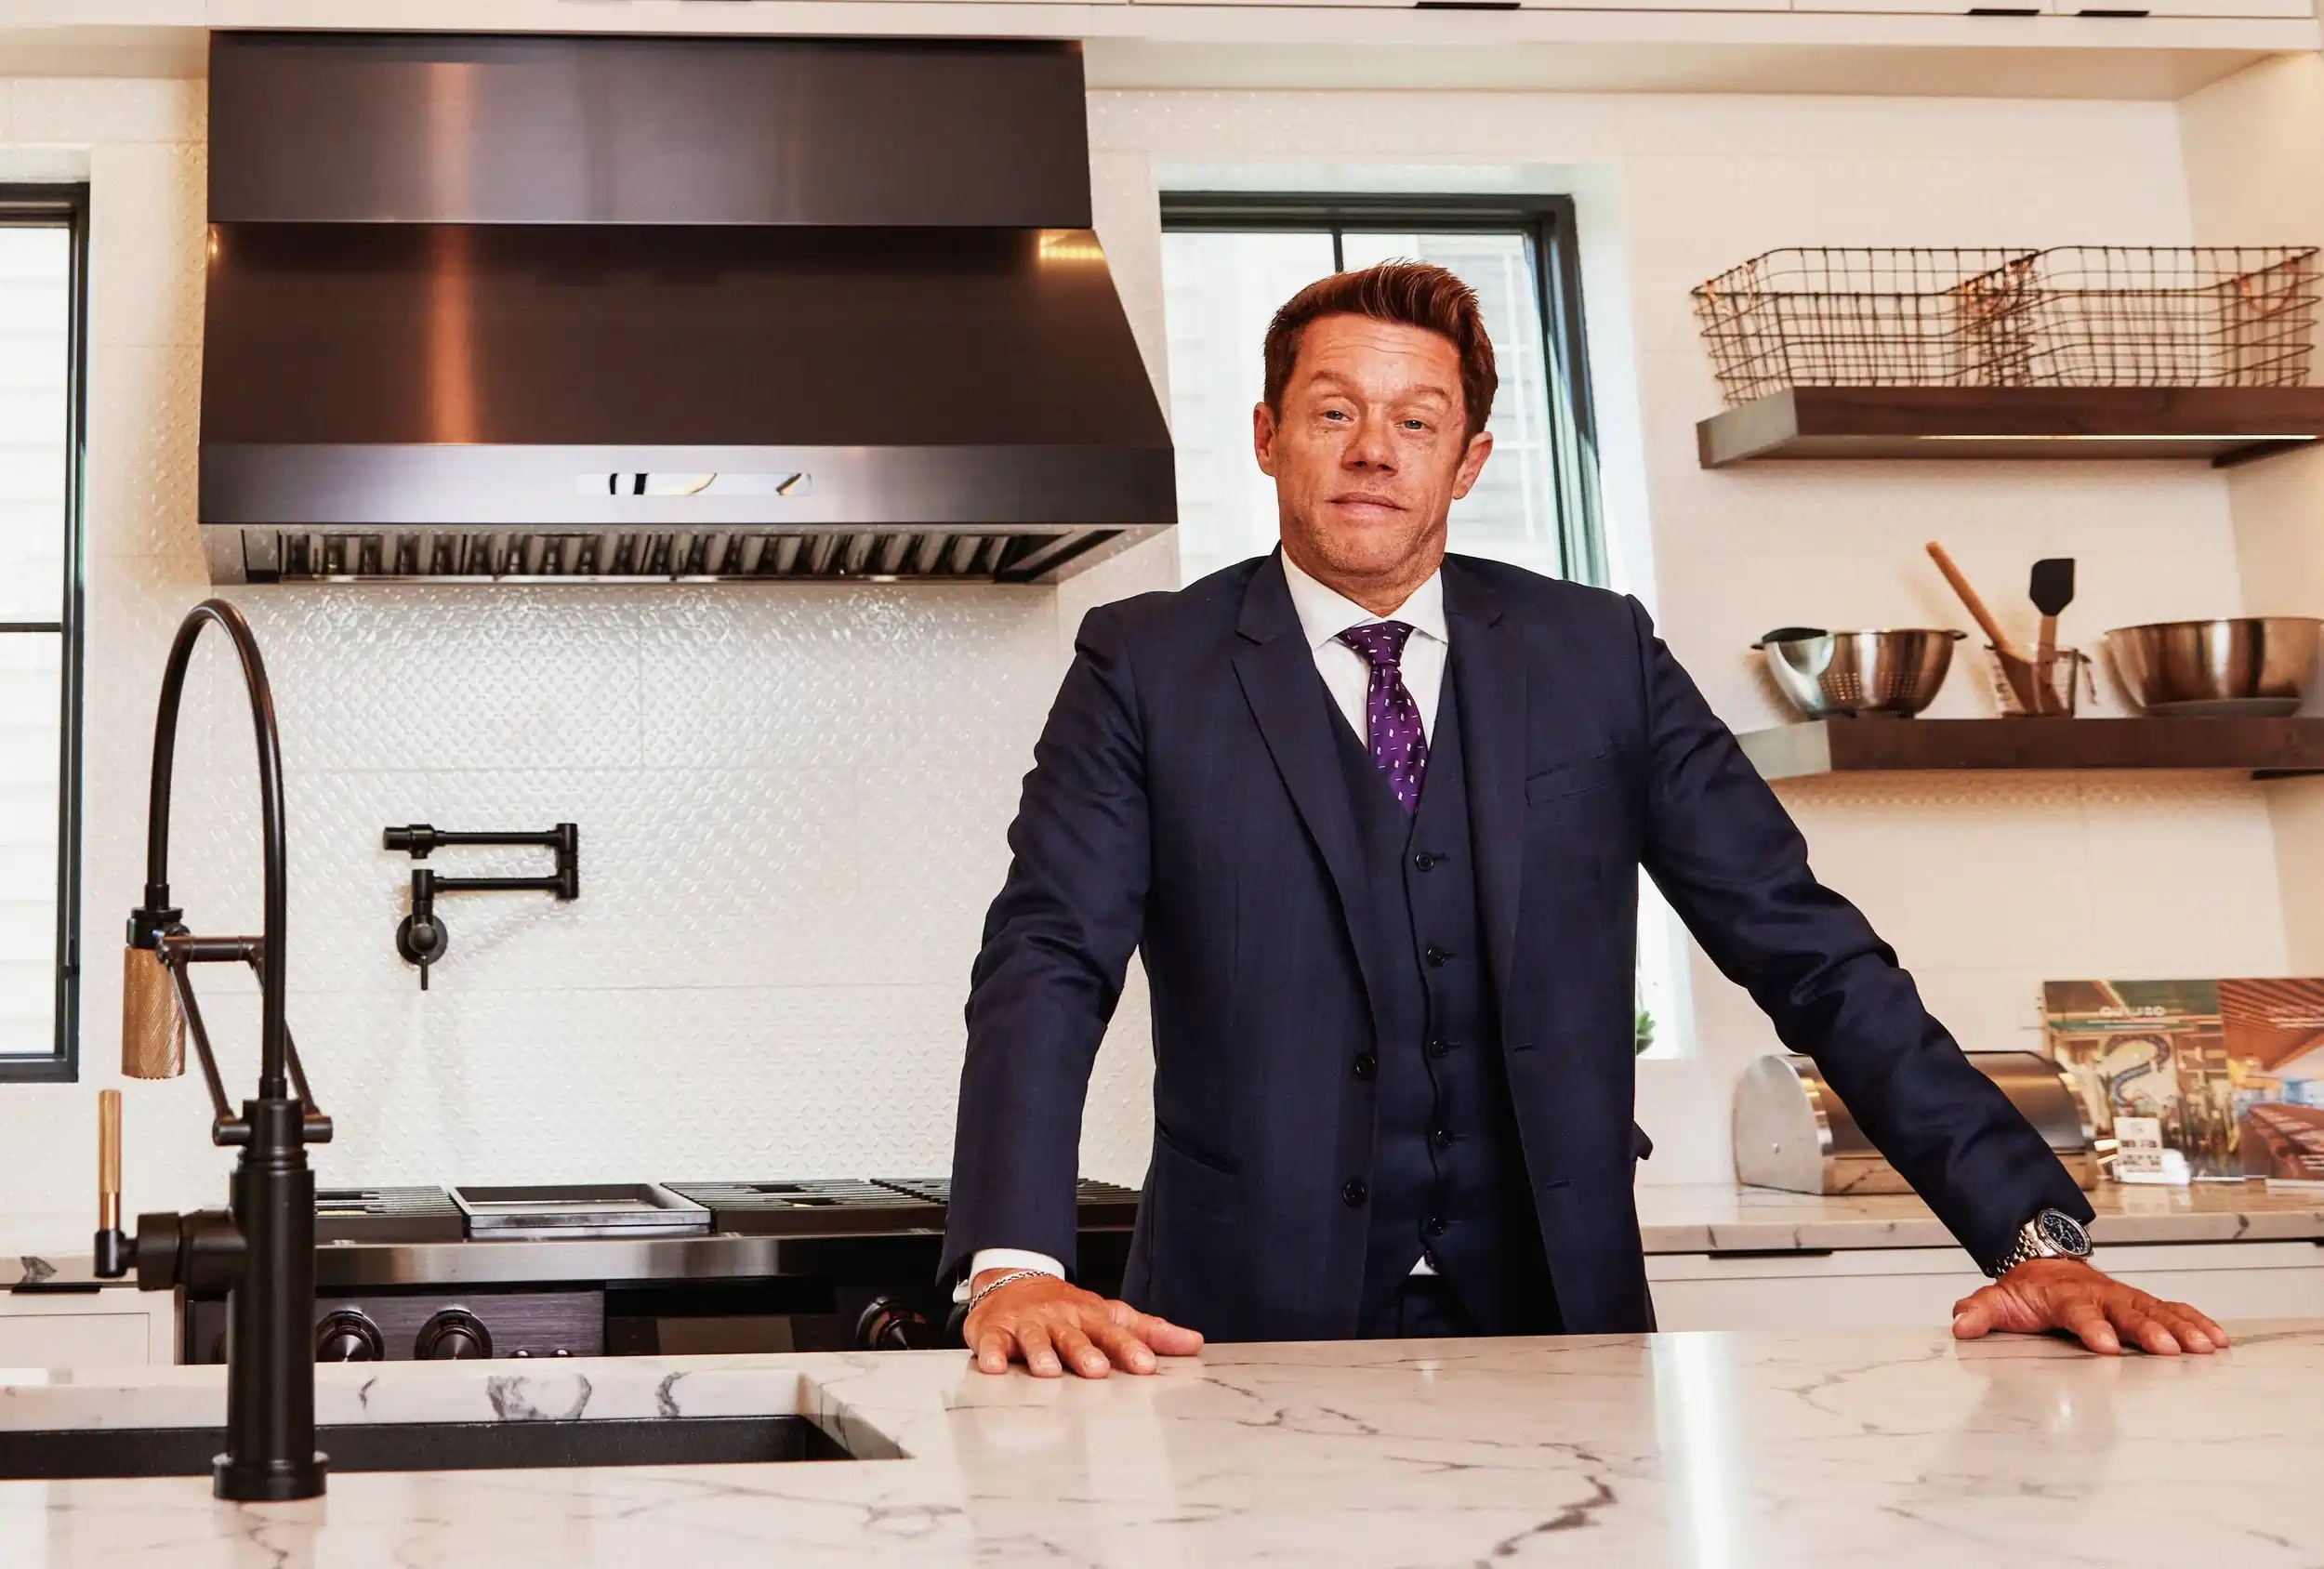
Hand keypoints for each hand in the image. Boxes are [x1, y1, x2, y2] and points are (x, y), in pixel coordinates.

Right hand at [964, 1270, 1202, 1377]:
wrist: (1013, 1281)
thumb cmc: (1067, 1308)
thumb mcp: (1111, 1315)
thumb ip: (1150, 1332)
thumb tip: (1194, 1343)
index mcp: (1091, 1318)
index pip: (1114, 1333)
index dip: (1130, 1349)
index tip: (1146, 1366)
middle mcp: (1060, 1320)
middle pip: (1074, 1337)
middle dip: (1084, 1353)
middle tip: (1096, 1370)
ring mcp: (1027, 1325)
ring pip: (1035, 1339)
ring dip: (1040, 1354)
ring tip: (1047, 1371)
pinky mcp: (995, 1332)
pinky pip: (991, 1344)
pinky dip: (990, 1354)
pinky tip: (993, 1367)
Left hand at [1951, 1257, 2228, 1355]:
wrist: (2045, 1263)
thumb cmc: (2027, 1289)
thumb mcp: (1998, 1298)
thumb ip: (1980, 1311)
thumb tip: (1960, 1324)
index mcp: (2065, 1295)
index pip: (2079, 1311)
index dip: (2092, 1327)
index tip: (2105, 1346)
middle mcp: (2100, 1294)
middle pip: (2127, 1311)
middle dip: (2147, 1330)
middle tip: (2168, 1350)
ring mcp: (2123, 1298)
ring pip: (2156, 1310)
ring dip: (2181, 1328)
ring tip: (2206, 1348)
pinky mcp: (2140, 1303)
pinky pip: (2172, 1309)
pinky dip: (2195, 1321)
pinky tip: (2218, 1340)